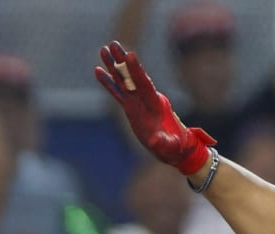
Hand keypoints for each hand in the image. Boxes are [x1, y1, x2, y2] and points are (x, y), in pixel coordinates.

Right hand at [95, 40, 215, 173]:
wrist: (174, 149)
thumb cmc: (176, 147)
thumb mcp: (172, 147)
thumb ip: (164, 143)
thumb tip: (155, 141)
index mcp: (156, 104)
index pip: (145, 84)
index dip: (137, 71)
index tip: (130, 55)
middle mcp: (146, 99)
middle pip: (133, 77)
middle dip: (123, 61)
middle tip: (113, 44)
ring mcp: (137, 102)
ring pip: (124, 81)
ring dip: (113, 66)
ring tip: (103, 49)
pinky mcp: (131, 108)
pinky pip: (117, 93)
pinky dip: (108, 83)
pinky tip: (98, 71)